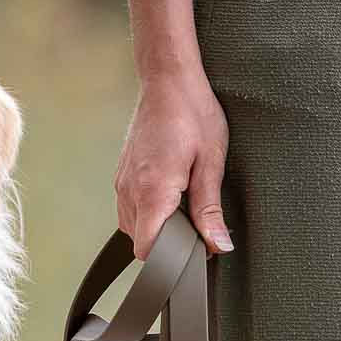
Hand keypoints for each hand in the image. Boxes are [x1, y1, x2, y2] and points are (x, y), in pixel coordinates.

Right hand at [114, 68, 232, 258]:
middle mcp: (130, 189)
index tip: (192, 254)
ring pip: (134, 228)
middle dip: (168, 244)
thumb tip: (218, 245)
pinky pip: (131, 210)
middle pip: (141, 243)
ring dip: (158, 228)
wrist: (168, 79)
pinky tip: (170, 195)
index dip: (168, 261)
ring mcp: (122, 183)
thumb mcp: (212, 162)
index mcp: (153, 189)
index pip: (147, 250)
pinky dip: (149, 213)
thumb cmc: (193, 112)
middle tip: (197, 226)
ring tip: (184, 206)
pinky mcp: (122, 176)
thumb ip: (210, 210)